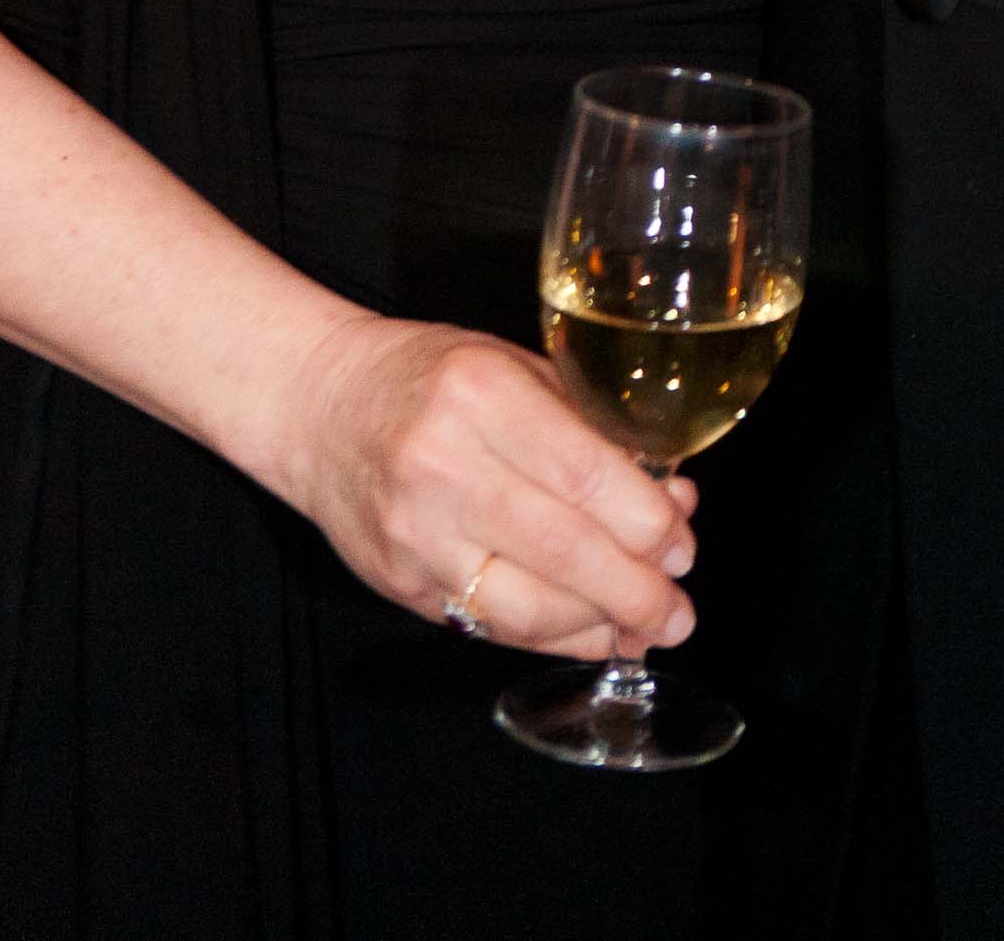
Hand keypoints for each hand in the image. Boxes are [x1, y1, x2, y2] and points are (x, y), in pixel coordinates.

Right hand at [276, 310, 698, 656]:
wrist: (321, 407)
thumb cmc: (430, 376)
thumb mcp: (514, 365)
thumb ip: (588, 425)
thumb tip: (668, 494)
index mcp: (481, 394)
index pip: (584, 474)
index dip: (645, 522)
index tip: (682, 542)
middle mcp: (443, 467)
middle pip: (563, 551)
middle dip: (636, 590)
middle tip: (679, 610)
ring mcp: (415, 535)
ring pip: (525, 607)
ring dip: (598, 627)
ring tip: (645, 630)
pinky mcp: (399, 585)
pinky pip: (488, 627)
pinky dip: (549, 638)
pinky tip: (590, 634)